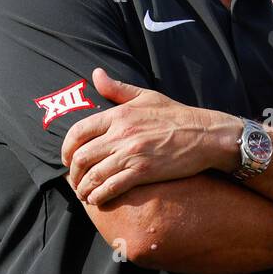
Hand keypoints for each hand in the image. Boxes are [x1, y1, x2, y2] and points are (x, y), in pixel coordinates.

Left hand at [61, 68, 242, 204]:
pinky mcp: (144, 172)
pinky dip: (99, 196)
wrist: (206, 135)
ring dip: (84, 188)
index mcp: (119, 115)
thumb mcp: (146, 96)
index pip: (78, 132)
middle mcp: (121, 134)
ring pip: (93, 175)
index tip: (67, 158)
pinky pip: (112, 187)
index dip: (66, 148)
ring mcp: (132, 154)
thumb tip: (96, 73)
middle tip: (75, 180)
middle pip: (81, 156)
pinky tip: (97, 200)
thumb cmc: (177, 115)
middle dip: (73, 173)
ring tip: (84, 194)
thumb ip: (117, 88)